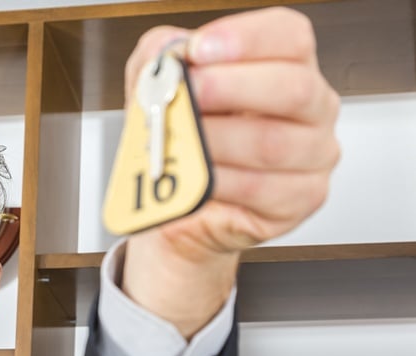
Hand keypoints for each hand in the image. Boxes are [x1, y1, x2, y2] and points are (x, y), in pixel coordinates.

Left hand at [120, 7, 340, 337]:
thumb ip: (157, 65)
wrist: (177, 209)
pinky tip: (204, 187)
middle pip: (293, 89)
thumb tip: (165, 57)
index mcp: (280, 70)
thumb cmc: (173, 149)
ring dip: (222, 149)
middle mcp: (308, 111)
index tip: (198, 55)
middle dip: (230, 96)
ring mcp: (310, 160)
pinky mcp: (298, 206)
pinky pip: (269, 196)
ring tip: (185, 153)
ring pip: (280, 147)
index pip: (287, 37)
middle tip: (186, 102)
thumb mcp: (154, 97)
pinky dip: (226, 191)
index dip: (245, 42)